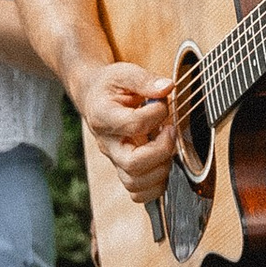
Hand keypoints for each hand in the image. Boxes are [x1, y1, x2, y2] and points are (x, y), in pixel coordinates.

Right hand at [80, 60, 176, 203]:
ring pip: (135, 183)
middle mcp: (106, 143)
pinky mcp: (124, 170)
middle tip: (171, 130)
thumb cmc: (111, 86)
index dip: (155, 114)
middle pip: (133, 163)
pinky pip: (138, 193)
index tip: (163, 104)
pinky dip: (155, 186)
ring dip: (161, 168)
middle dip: (162, 149)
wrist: (94, 99)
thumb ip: (145, 80)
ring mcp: (114, 160)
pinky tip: (163, 163)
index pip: (132, 124)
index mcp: (102, 116)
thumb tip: (167, 88)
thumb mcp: (124, 73)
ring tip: (167, 147)